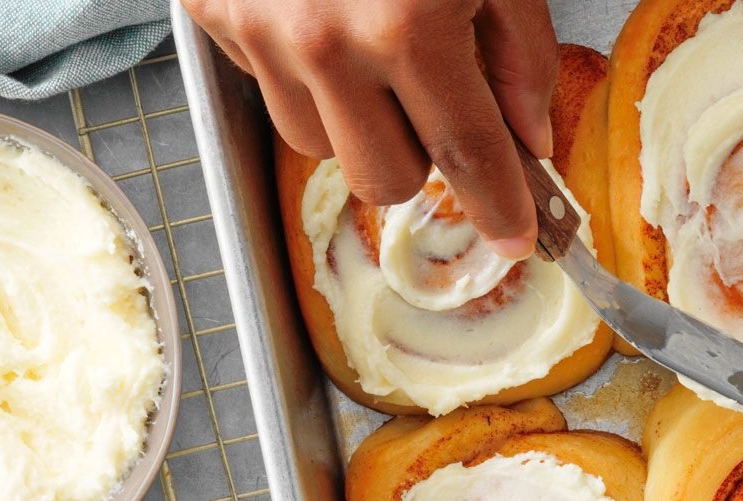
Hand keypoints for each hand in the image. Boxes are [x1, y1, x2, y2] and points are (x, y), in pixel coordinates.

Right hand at [183, 0, 557, 258]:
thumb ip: (517, 54)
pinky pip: (268, 92)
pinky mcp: (213, 17)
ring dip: (359, 124)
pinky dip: (304, 78)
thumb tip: (529, 140)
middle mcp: (324, 44)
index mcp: (406, 27)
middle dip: (423, 160)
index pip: (465, 154)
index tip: (519, 236)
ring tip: (376, 57)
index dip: (498, 205)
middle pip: (385, 178)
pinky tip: (322, 23)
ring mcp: (259, 33)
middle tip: (438, 110)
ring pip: (320, 148)